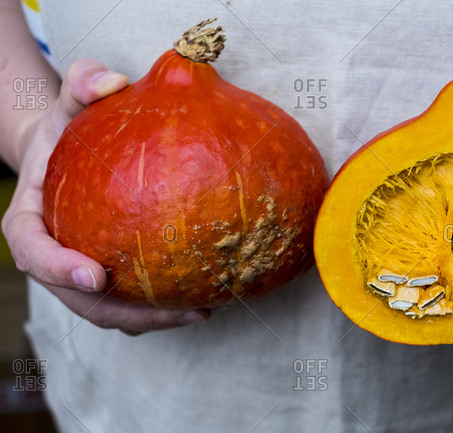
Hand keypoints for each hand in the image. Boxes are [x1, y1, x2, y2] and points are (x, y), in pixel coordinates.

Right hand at [2, 59, 209, 334]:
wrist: (65, 153)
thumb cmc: (67, 127)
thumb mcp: (68, 100)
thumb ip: (81, 83)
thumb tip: (113, 81)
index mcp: (30, 222)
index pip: (34, 252)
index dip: (59, 269)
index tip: (97, 276)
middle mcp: (52, 255)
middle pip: (79, 298)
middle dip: (124, 312)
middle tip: (176, 310)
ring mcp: (77, 270)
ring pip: (107, 310)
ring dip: (150, 319)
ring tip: (200, 311)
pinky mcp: (106, 274)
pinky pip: (129, 299)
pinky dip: (160, 305)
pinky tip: (203, 296)